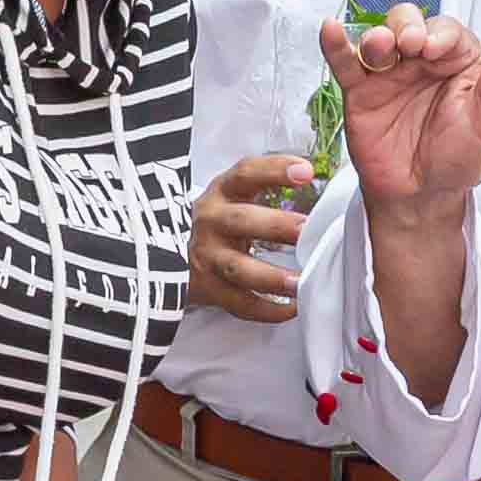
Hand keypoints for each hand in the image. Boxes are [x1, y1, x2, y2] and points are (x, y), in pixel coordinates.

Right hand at [189, 152, 312, 325]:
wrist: (166, 252)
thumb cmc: (217, 221)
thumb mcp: (232, 196)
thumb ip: (266, 186)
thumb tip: (314, 179)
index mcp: (221, 193)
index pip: (246, 174)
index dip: (274, 170)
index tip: (305, 171)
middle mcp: (211, 222)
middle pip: (241, 221)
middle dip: (275, 226)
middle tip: (306, 230)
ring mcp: (208, 257)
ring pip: (238, 267)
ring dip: (272, 276)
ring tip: (300, 282)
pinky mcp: (208, 289)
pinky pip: (239, 303)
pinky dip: (267, 309)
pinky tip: (291, 307)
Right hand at [318, 9, 480, 219]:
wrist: (421, 197)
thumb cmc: (456, 158)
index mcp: (457, 62)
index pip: (448, 31)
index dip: (440, 33)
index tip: (434, 49)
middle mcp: (420, 61)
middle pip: (409, 22)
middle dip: (407, 25)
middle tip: (409, 45)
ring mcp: (388, 73)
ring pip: (378, 38)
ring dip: (376, 36)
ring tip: (380, 50)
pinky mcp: (360, 91)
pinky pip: (344, 62)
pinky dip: (335, 44)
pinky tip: (330, 29)